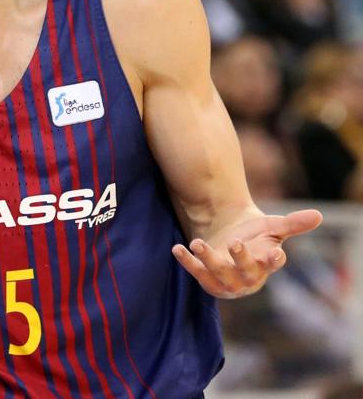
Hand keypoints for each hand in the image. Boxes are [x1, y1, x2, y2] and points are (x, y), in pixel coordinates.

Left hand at [171, 209, 322, 298]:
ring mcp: (227, 281)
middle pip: (246, 272)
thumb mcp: (273, 226)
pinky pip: (196, 273)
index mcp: (267, 263)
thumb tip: (319, 215)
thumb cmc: (254, 233)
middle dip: (240, 259)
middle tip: (234, 243)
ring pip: (218, 275)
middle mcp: (249, 276)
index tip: (276, 253)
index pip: (274, 264)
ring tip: (198, 242)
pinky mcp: (207, 280)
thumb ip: (293, 223)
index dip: (275, 260)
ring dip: (208, 260)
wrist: (227, 235)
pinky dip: (187, 262)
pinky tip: (177, 248)